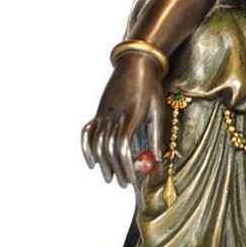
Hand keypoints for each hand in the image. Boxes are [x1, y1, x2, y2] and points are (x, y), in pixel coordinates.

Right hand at [82, 53, 166, 186]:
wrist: (136, 63)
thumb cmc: (151, 88)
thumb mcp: (158, 110)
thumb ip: (156, 136)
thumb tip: (158, 161)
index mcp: (131, 116)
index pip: (122, 148)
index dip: (126, 166)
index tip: (132, 180)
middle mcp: (113, 116)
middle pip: (109, 149)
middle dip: (116, 169)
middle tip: (124, 183)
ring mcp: (102, 113)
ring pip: (97, 144)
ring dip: (103, 164)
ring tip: (111, 177)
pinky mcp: (97, 111)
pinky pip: (87, 133)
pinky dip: (87, 149)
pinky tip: (92, 162)